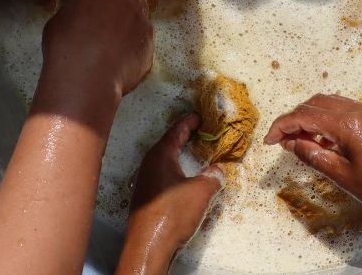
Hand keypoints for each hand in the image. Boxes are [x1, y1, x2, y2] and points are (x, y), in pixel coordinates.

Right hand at [41, 0, 153, 105]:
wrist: (85, 77)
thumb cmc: (66, 41)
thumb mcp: (64, 14)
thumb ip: (82, 6)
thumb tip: (84, 11)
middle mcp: (135, 6)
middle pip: (136, 4)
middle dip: (125, 12)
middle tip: (107, 27)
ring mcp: (145, 30)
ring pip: (140, 26)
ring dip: (129, 33)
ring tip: (110, 50)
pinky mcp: (149, 53)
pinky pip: (142, 48)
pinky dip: (132, 53)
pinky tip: (116, 63)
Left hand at [118, 114, 223, 273]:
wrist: (149, 245)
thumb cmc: (173, 213)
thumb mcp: (201, 191)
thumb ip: (212, 177)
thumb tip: (217, 171)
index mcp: (159, 156)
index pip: (175, 132)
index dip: (188, 122)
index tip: (199, 116)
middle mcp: (148, 165)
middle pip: (167, 144)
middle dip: (183, 136)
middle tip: (198, 130)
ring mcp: (144, 182)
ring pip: (163, 161)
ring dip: (178, 154)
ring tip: (192, 152)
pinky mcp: (145, 197)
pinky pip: (161, 174)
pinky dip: (174, 169)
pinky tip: (182, 178)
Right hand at [263, 94, 361, 218]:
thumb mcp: (342, 176)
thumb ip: (313, 156)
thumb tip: (291, 144)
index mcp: (348, 125)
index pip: (305, 117)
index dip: (282, 127)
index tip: (269, 140)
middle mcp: (359, 111)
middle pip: (315, 104)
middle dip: (295, 119)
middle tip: (283, 141)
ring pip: (331, 103)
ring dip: (312, 116)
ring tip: (302, 141)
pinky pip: (347, 109)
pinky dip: (330, 119)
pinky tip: (326, 139)